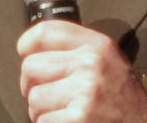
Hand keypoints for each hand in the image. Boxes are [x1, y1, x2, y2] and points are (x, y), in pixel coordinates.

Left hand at [17, 21, 146, 122]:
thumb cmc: (122, 95)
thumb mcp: (107, 59)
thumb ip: (75, 48)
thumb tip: (30, 49)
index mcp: (96, 45)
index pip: (45, 32)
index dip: (27, 44)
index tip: (25, 53)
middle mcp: (90, 65)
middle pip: (30, 67)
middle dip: (33, 84)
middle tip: (49, 94)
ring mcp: (84, 93)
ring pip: (34, 98)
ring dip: (41, 110)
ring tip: (62, 112)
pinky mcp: (77, 120)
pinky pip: (42, 121)